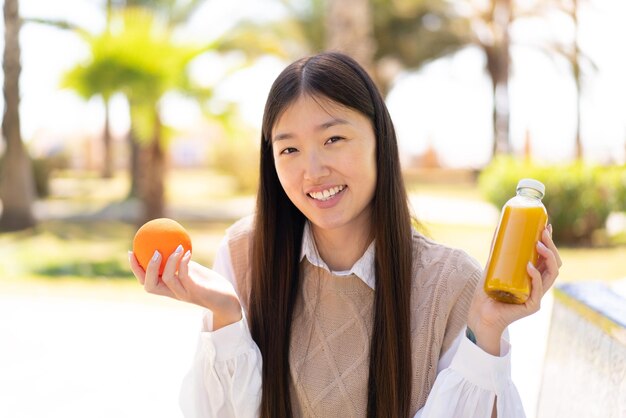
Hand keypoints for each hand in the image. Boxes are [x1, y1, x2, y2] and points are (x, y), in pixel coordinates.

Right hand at [128, 246, 242, 329]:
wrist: (227, 299)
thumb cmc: (208, 283)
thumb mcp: (192, 270)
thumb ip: (180, 262)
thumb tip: (171, 241)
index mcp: (168, 288)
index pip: (146, 282)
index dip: (135, 269)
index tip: (131, 252)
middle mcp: (173, 293)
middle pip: (149, 286)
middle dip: (146, 269)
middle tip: (152, 251)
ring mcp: (184, 293)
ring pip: (166, 279)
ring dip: (169, 261)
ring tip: (175, 247)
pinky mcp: (196, 291)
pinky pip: (185, 275)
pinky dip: (183, 262)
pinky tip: (187, 251)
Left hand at [468, 224, 562, 354]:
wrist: (480, 314)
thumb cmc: (487, 292)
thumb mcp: (493, 266)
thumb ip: (497, 251)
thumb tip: (499, 228)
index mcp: (534, 277)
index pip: (548, 258)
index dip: (550, 242)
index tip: (546, 226)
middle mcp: (539, 285)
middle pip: (554, 264)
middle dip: (551, 246)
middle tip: (543, 232)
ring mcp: (537, 296)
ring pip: (552, 274)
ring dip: (548, 257)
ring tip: (538, 244)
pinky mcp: (531, 306)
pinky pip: (538, 290)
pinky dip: (535, 277)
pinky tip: (530, 267)